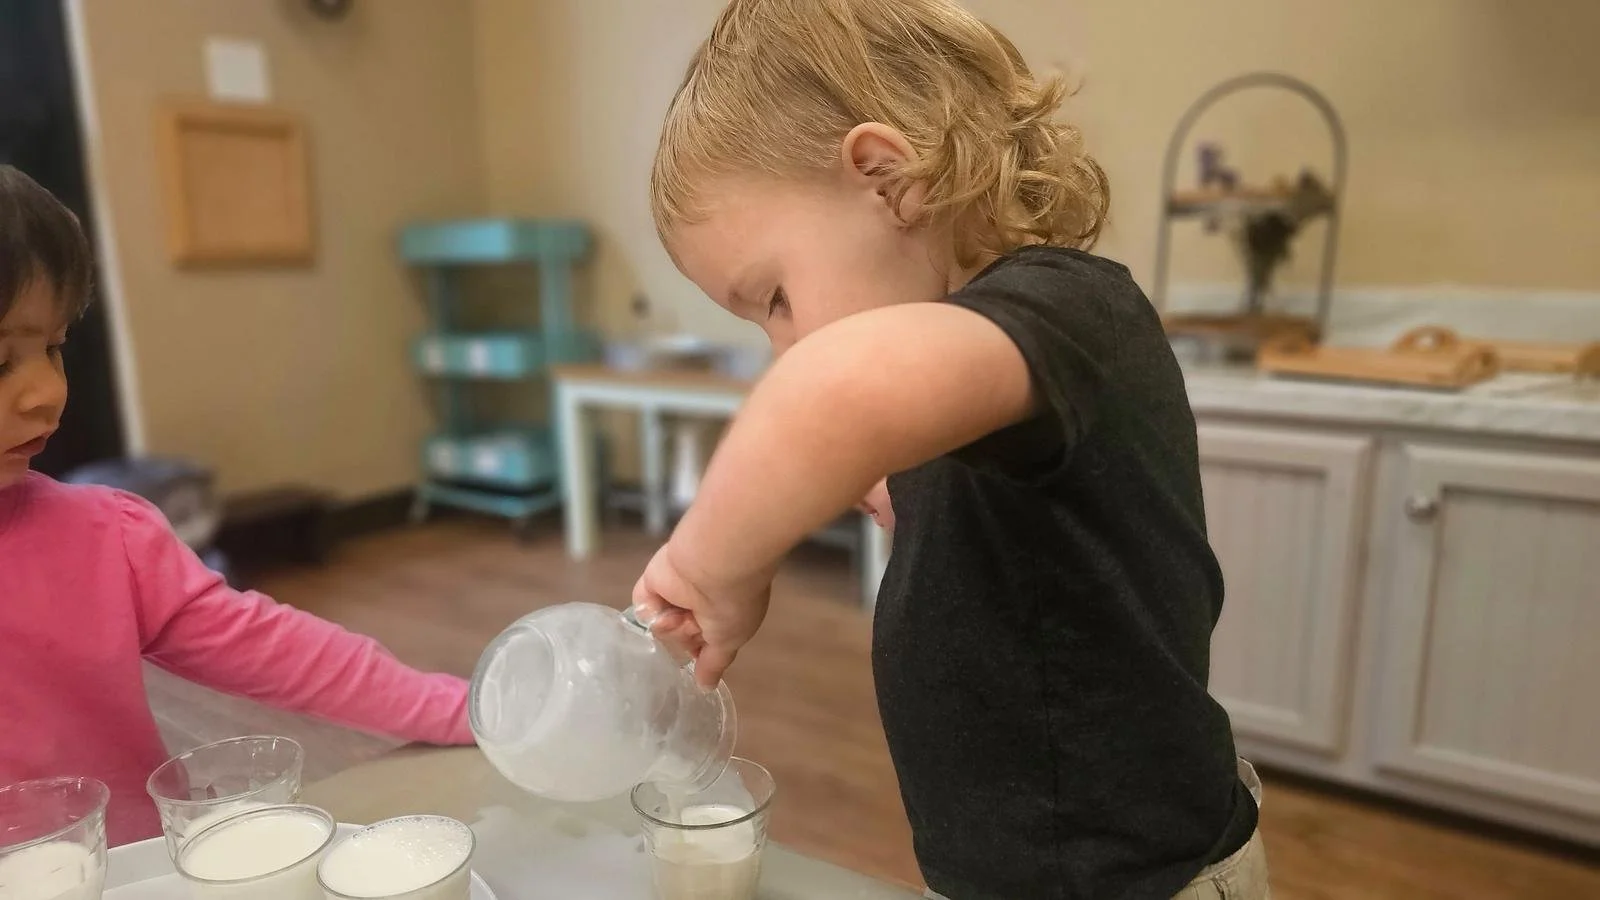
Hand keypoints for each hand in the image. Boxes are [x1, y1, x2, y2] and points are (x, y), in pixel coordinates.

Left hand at [631, 541, 773, 688]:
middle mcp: (695, 602)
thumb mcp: (730, 641)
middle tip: (700, 623)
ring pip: (663, 628)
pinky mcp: (652, 582)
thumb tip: (707, 687)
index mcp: (718, 612)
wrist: (716, 566)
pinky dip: (656, 613)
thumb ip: (714, 663)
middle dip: (689, 636)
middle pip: (680, 637)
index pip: (701, 641)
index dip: (699, 651)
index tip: (699, 661)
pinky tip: (671, 606)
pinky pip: (644, 611)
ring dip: (676, 625)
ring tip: (687, 611)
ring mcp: (673, 592)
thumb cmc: (733, 604)